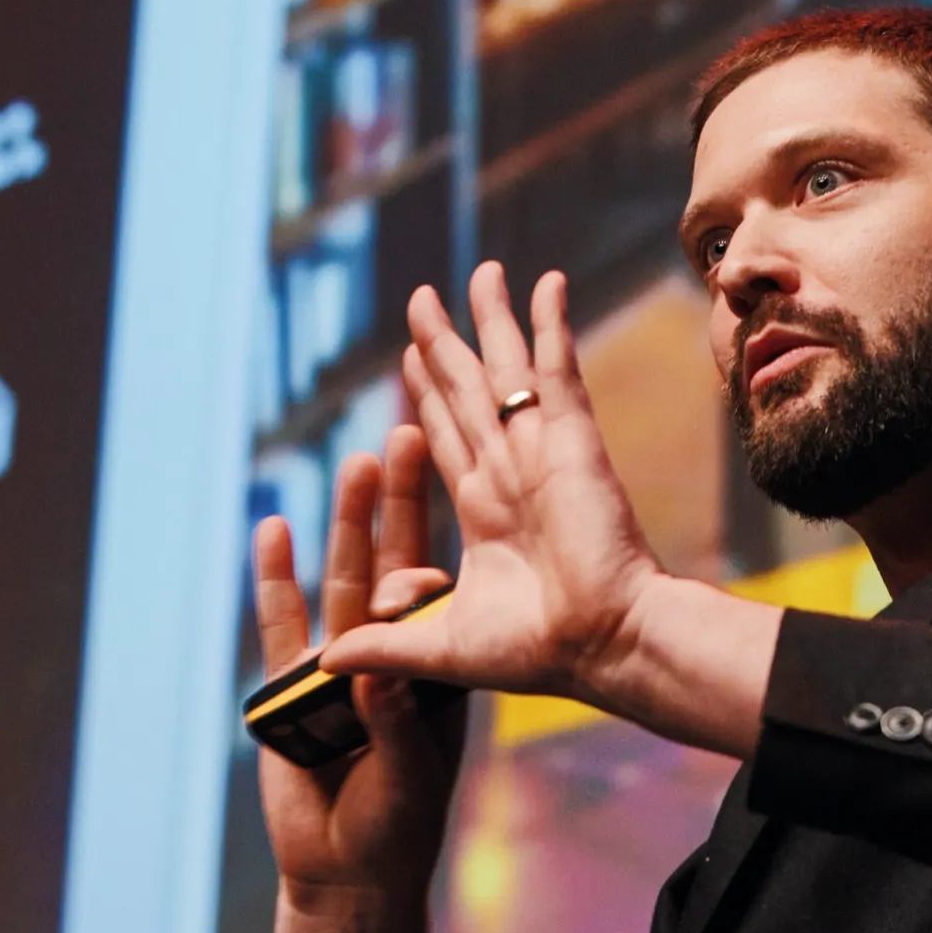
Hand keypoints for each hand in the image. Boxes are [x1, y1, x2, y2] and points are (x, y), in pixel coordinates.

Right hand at [251, 424, 460, 914]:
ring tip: (355, 463)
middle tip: (406, 437)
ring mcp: (340, 661)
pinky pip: (282, 622)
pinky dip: (276, 578)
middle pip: (394, 563)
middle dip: (400, 505)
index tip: (425, 558)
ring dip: (348, 523)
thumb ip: (393, 726)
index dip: (427, 573)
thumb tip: (373, 673)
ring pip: (343, 579)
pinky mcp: (291, 683)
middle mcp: (392, 652)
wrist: (348, 869)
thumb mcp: (407, 777)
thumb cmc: (395, 826)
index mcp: (436, 667)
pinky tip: (273, 527)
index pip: (435, 604)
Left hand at [322, 262, 666, 707]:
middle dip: (446, 344)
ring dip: (493, 317)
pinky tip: (548, 282)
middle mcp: (511, 471)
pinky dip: (551, 324)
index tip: (409, 358)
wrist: (606, 644)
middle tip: (423, 298)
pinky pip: (556, 370)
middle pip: (468, 391)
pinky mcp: (572, 440)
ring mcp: (542, 451)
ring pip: (507, 368)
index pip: (446, 437)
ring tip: (481, 270)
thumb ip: (385, 645)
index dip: (426, 396)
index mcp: (485, 511)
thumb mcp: (442, 646)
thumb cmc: (540, 651)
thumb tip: (325, 662)